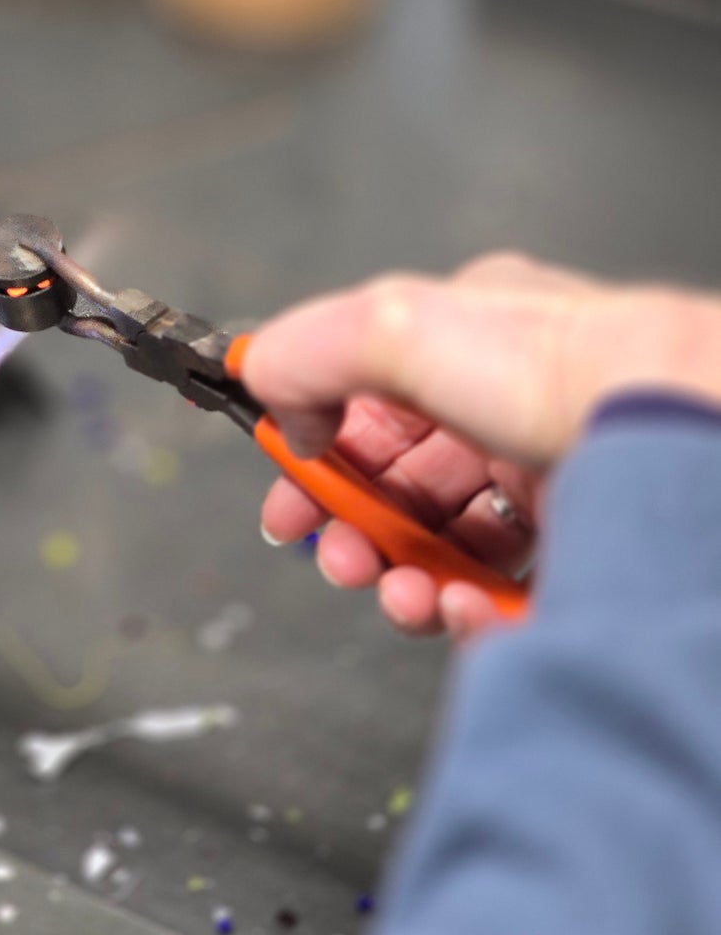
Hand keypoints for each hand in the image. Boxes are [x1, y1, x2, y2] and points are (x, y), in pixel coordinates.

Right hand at [243, 254, 720, 638]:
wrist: (677, 429)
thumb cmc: (558, 367)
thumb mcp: (398, 325)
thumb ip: (310, 350)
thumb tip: (258, 382)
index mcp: (468, 335)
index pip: (366, 401)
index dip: (313, 454)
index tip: (285, 498)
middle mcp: (510, 403)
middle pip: (401, 483)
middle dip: (353, 530)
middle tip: (336, 559)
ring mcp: (552, 474)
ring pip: (449, 542)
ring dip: (404, 577)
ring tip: (399, 596)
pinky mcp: (584, 544)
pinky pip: (508, 591)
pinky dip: (471, 609)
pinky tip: (461, 608)